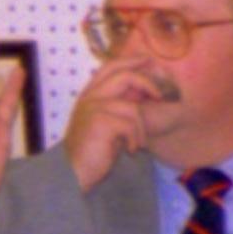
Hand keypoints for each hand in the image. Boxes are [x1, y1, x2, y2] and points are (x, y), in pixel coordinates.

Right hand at [60, 59, 162, 191]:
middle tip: (159, 97)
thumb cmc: (91, 152)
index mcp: (89, 95)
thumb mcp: (104, 124)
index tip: (148, 60)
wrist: (73, 173)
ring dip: (140, 128)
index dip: (130, 61)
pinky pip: (130, 124)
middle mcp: (89, 97)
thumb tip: (142, 96)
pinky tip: (130, 150)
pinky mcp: (100, 122)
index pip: (110, 67)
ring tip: (137, 143)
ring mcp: (93, 108)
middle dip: (146, 84)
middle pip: (123, 76)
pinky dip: (135, 138)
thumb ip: (117, 108)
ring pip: (131, 107)